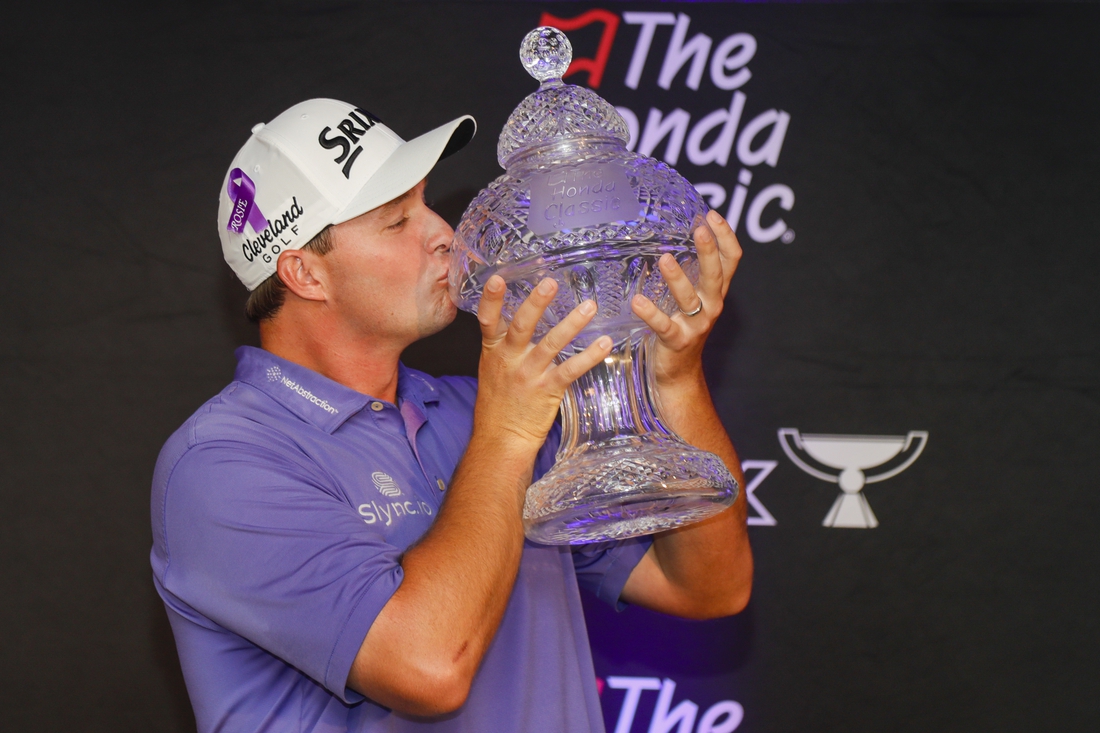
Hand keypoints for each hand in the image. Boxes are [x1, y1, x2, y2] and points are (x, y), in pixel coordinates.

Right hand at [474, 275, 611, 451]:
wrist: (501, 440)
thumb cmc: (498, 403)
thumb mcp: (492, 368)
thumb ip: (503, 344)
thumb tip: (518, 315)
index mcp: (493, 351)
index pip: (487, 320)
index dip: (491, 299)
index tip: (498, 278)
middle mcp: (509, 360)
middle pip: (522, 326)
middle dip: (536, 303)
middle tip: (551, 283)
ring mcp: (529, 375)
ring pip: (551, 344)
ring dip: (572, 324)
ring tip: (589, 306)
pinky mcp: (548, 390)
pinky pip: (571, 370)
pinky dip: (589, 356)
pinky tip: (605, 343)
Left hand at [630, 209, 741, 386]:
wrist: (679, 373)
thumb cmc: (683, 327)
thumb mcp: (693, 298)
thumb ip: (692, 273)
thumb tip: (677, 237)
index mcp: (715, 291)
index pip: (731, 260)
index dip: (726, 236)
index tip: (712, 215)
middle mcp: (711, 305)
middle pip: (716, 274)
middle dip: (709, 251)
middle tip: (699, 229)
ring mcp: (696, 324)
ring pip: (690, 298)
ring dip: (677, 278)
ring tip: (663, 259)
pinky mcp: (677, 340)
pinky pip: (664, 325)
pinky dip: (650, 312)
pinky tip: (637, 300)